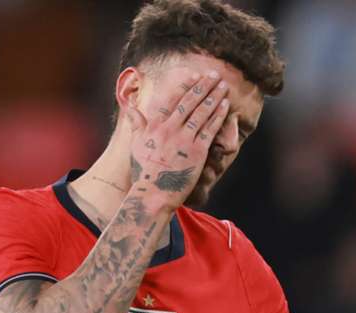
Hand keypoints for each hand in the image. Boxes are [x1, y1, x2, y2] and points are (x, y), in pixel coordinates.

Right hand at [122, 70, 229, 205]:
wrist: (153, 194)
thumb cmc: (143, 171)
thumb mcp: (136, 144)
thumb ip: (136, 123)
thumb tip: (130, 107)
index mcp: (155, 126)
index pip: (172, 99)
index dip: (185, 85)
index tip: (195, 75)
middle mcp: (169, 129)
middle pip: (189, 102)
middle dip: (203, 86)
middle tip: (214, 75)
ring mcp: (184, 140)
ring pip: (202, 113)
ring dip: (214, 97)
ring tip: (223, 86)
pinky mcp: (197, 152)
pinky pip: (210, 129)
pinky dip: (218, 116)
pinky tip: (225, 105)